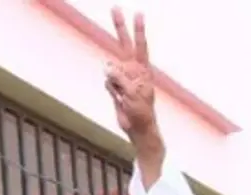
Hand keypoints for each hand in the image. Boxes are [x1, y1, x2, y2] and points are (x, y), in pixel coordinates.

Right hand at [106, 8, 156, 139]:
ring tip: (125, 98)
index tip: (138, 14)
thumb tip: (107, 67)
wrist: (138, 128)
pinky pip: (107, 83)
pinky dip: (112, 91)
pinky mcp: (115, 86)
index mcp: (142, 70)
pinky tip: (119, 100)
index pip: (140, 45)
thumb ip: (121, 78)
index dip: (138, 30)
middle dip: (120, 26)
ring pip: (111, 70)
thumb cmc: (141, 111)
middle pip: (124, 44)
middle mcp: (133, 69)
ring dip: (116, 83)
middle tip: (115, 8)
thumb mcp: (133, 94)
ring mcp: (123, 77)